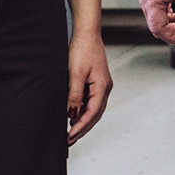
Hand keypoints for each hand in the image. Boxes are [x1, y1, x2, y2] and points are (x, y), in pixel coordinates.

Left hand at [66, 29, 112, 144]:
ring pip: (93, 109)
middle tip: (68, 141)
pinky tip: (73, 115)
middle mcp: (105, 87)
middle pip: (95, 114)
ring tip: (69, 132)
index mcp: (102, 87)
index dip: (80, 127)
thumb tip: (72, 115)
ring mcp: (102, 84)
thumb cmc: (82, 50)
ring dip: (82, 120)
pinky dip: (82, 110)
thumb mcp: (75, 74)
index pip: (92, 113)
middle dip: (82, 128)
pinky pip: (90, 101)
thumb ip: (74, 96)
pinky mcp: (96, 81)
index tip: (69, 137)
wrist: (86, 33)